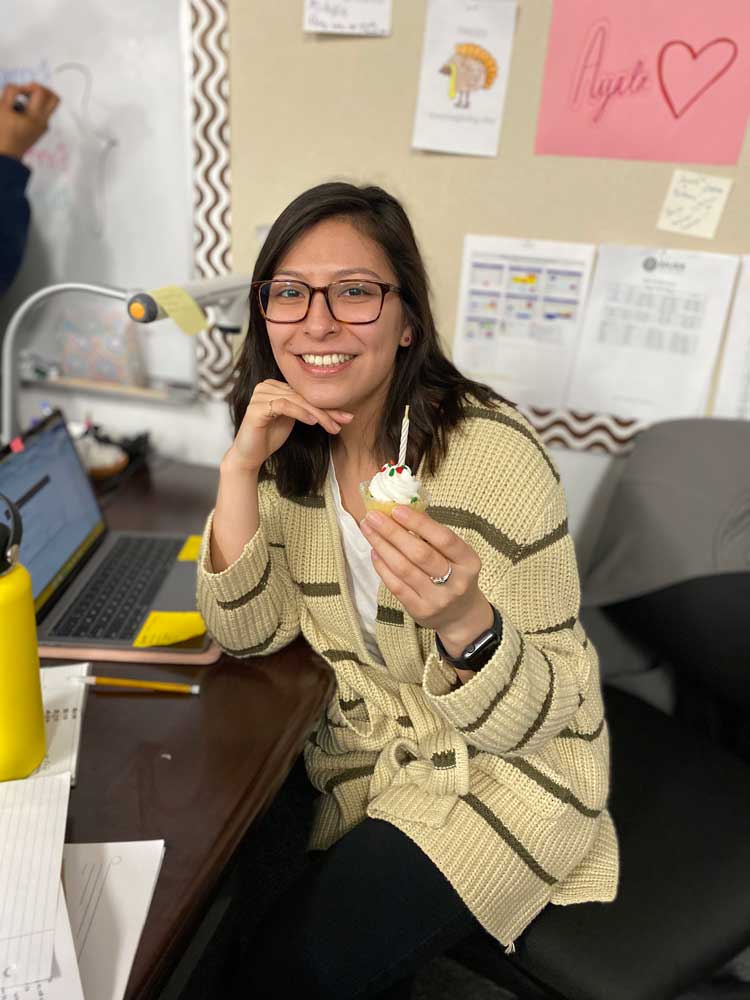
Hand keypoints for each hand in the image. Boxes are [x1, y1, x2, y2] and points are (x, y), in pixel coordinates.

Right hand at [0, 83, 59, 158]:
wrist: (6, 153)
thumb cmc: (1, 131)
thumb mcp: (2, 108)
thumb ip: (11, 92)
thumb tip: (21, 87)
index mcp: (35, 116)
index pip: (39, 92)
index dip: (26, 86)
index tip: (16, 93)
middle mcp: (44, 121)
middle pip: (54, 98)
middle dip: (41, 89)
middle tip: (28, 91)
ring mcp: (44, 126)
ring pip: (51, 105)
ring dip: (40, 97)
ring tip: (25, 99)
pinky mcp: (41, 129)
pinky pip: (44, 113)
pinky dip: (35, 107)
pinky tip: (22, 111)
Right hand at [226, 379, 352, 472]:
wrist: (249, 455)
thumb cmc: (270, 437)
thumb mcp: (294, 420)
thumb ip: (308, 410)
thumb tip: (339, 410)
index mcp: (276, 385)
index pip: (306, 393)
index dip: (327, 405)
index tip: (347, 417)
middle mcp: (267, 386)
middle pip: (303, 396)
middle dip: (326, 410)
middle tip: (344, 421)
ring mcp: (260, 394)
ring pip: (296, 400)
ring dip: (317, 413)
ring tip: (331, 425)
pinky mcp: (256, 407)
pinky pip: (283, 405)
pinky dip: (300, 413)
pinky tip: (312, 422)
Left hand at [360, 505, 493, 656]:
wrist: (460, 615)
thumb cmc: (454, 575)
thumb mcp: (456, 555)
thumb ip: (433, 536)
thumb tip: (404, 510)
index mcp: (469, 562)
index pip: (444, 539)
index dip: (419, 523)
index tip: (397, 509)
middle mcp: (456, 582)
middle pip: (420, 554)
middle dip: (393, 532)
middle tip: (373, 516)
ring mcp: (438, 599)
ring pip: (404, 569)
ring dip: (383, 546)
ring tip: (368, 530)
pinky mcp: (420, 610)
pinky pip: (396, 586)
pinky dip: (382, 567)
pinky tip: (374, 552)